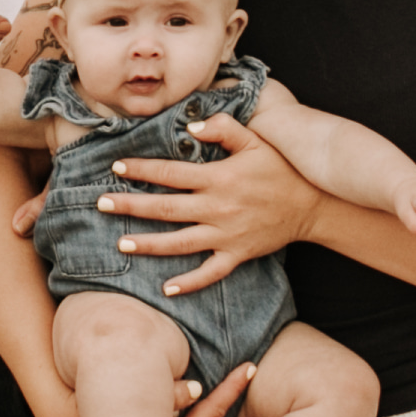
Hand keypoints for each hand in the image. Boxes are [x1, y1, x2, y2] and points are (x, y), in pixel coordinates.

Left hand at [96, 117, 324, 297]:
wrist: (314, 204)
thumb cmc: (282, 169)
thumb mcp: (256, 140)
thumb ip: (223, 128)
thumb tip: (190, 127)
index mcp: (219, 178)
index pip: (172, 174)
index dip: (143, 170)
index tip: (118, 167)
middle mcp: (219, 208)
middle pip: (167, 208)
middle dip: (132, 205)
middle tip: (102, 203)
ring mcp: (227, 235)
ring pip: (181, 243)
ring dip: (149, 244)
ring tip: (121, 243)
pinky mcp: (238, 254)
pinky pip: (210, 273)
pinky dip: (189, 283)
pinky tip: (166, 289)